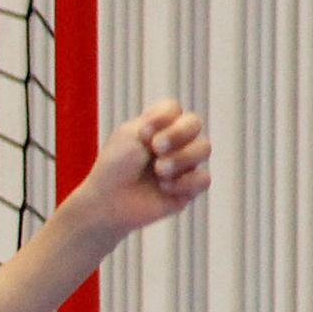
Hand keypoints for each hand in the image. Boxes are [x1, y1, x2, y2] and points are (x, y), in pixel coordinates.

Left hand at [75, 99, 211, 237]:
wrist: (108, 202)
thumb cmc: (115, 168)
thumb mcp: (129, 136)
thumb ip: (157, 122)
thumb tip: (180, 128)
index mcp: (155, 127)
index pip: (174, 109)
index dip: (164, 117)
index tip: (145, 133)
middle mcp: (174, 142)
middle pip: (194, 123)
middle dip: (178, 133)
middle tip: (156, 148)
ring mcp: (184, 164)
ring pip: (204, 148)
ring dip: (181, 158)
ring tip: (159, 171)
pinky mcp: (189, 188)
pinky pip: (203, 179)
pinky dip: (184, 182)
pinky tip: (164, 188)